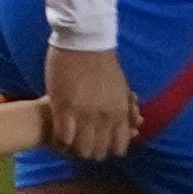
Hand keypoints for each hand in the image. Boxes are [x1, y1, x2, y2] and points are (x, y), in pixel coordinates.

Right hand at [41, 44, 146, 161]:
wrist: (85, 41)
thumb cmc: (103, 62)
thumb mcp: (122, 88)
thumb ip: (127, 108)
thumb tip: (136, 125)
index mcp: (120, 112)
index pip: (119, 147)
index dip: (107, 150)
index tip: (99, 145)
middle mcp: (105, 117)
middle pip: (98, 151)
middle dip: (90, 152)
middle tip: (81, 144)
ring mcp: (84, 114)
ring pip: (80, 148)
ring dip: (74, 149)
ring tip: (68, 143)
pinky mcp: (63, 107)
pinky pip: (62, 137)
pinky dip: (59, 141)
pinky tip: (57, 137)